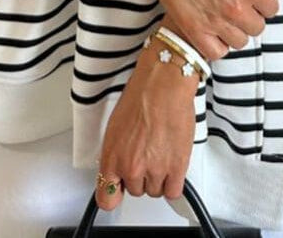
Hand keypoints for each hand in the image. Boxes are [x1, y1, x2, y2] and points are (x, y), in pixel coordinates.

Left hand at [95, 39, 197, 210]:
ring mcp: (154, 170)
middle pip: (135, 191)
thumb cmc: (140, 96)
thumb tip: (119, 168)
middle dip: (141, 175)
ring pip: (155, 190)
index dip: (114, 194)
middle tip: (147, 153)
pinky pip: (173, 192)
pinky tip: (172, 165)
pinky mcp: (176, 167)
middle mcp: (131, 167)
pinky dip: (173, 182)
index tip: (119, 189)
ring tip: (161, 152)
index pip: (106, 197)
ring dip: (159, 177)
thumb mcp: (116, 127)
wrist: (163, 84)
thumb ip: (116, 154)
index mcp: (112, 157)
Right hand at [145, 0, 282, 60]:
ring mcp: (214, 21)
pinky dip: (217, 44)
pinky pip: (215, 52)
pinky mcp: (194, 29)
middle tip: (236, 1)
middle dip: (250, 15)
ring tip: (223, 14)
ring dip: (235, 30)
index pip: (272, 8)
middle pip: (257, 27)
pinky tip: (213, 28)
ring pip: (239, 41)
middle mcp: (235, 8)